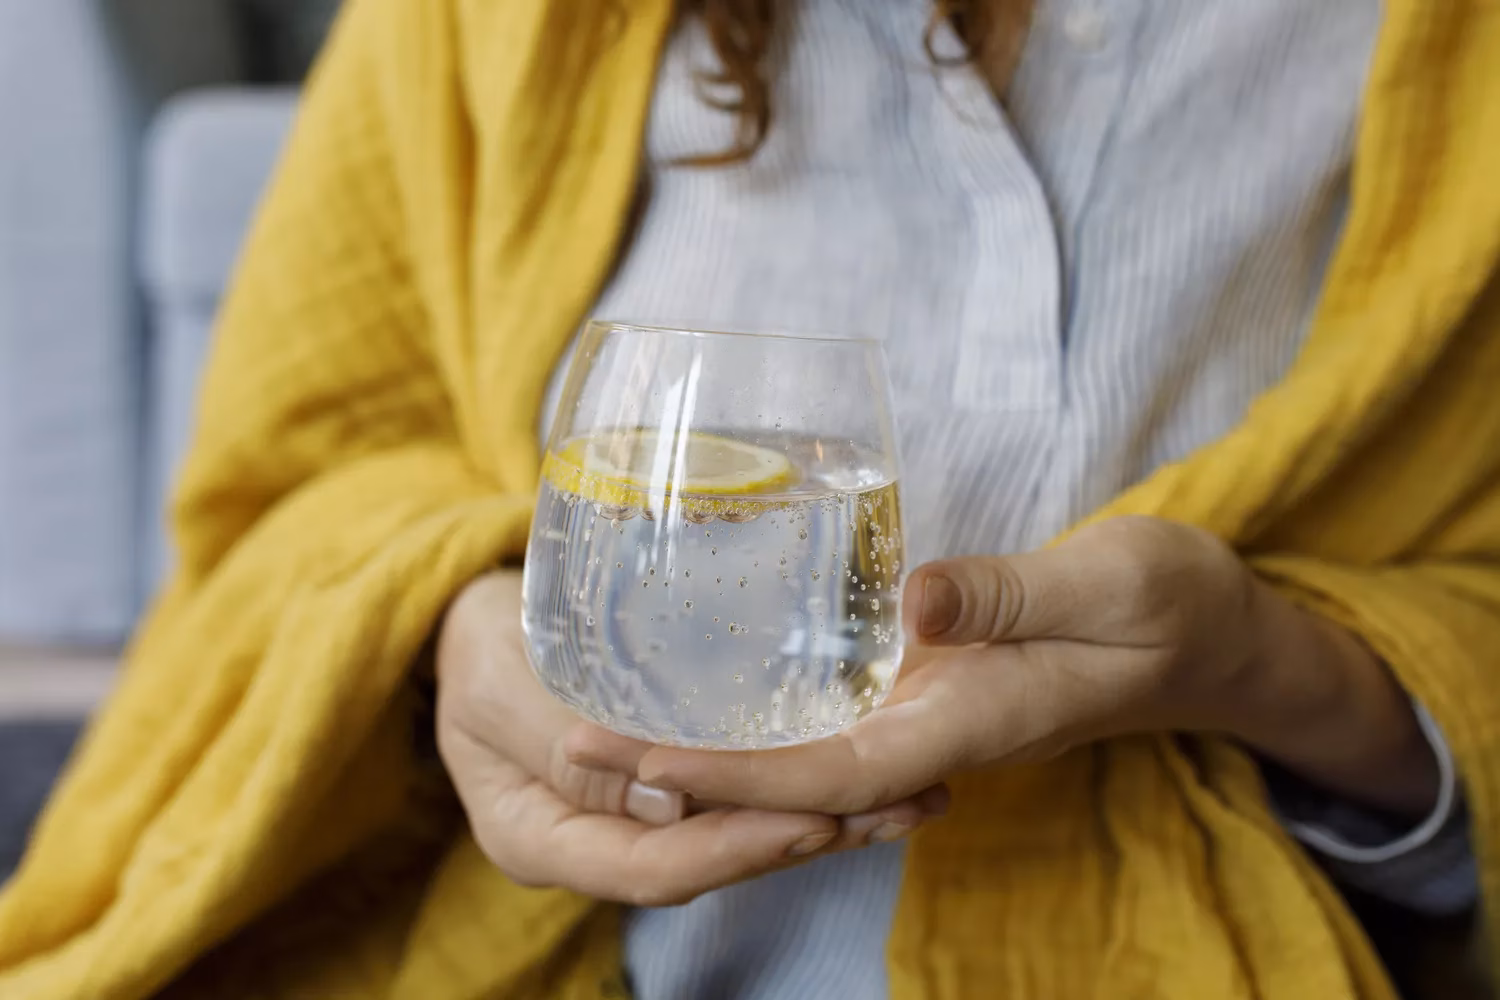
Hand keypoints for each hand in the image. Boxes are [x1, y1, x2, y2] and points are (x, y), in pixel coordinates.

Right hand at [436, 571, 945, 906]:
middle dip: (806, 839)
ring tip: (915, 800)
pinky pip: (734, 790)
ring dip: (824, 817)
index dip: (737, 849)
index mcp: (543, 840)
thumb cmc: (473, 643)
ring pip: (734, 829)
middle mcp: (596, 843)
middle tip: (899, 810)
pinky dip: (798, 781)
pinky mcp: (662, 777)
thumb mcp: (500, 688)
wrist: (465, 618)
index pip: (655, 868)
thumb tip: (670, 803)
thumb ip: (566, 747)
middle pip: (711, 859)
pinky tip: (865, 770)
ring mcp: (630, 815)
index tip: (813, 821)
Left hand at [570, 517, 1438, 819]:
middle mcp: (931, 732)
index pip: (825, 771)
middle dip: (682, 773)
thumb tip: (913, 605)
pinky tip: (699, 703)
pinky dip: (755, 725)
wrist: (1210, 635)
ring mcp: (926, 715)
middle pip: (788, 780)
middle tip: (566, 745)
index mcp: (966, 721)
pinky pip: (826, 723)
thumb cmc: (1171, 605)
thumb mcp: (1115, 584)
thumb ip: (1017, 594)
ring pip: (796, 758)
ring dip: (702, 754)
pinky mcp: (928, 686)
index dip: (728, 776)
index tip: (634, 763)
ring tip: (599, 733)